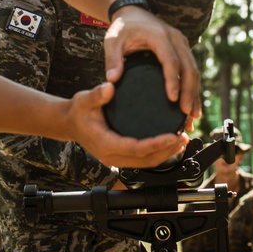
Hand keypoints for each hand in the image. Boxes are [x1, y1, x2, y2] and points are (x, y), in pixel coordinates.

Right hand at [64, 80, 188, 167]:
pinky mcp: (120, 157)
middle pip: (145, 159)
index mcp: (105, 144)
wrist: (69, 123)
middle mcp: (111, 156)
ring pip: (145, 163)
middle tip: (183, 137)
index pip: (136, 148)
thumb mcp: (85, 99)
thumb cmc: (78, 111)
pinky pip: (142, 160)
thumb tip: (109, 88)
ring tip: (181, 142)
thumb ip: (97, 94)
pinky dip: (157, 154)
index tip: (171, 136)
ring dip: (165, 154)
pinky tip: (169, 145)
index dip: (156, 144)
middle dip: (167, 151)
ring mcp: (115, 159)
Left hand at [104, 5, 200, 124]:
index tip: (172, 99)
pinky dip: (193, 88)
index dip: (173, 80)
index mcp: (159, 36)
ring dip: (195, 93)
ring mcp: (182, 43)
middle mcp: (175, 38)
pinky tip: (192, 105)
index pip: (170, 59)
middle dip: (189, 91)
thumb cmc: (123, 28)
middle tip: (186, 113)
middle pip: (188, 67)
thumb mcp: (112, 40)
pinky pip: (192, 69)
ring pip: (194, 69)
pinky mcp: (183, 48)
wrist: (134, 12)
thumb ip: (112, 59)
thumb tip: (112, 80)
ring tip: (193, 116)